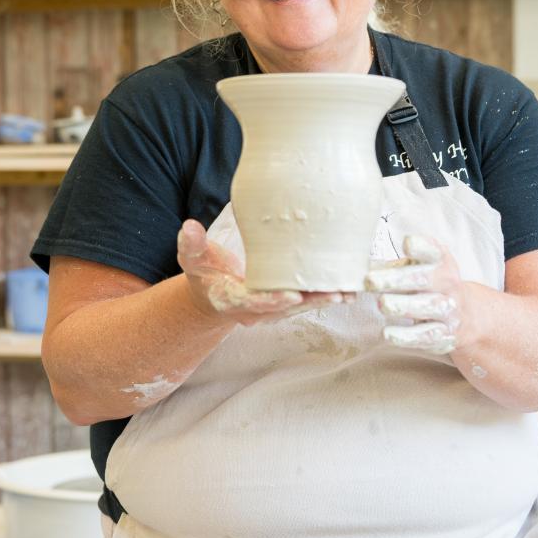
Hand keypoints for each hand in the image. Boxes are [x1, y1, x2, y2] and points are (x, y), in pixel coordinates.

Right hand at [177, 219, 345, 324]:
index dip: (273, 299)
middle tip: (334, 294)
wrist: (212, 295)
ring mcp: (270, 311)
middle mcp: (254, 311)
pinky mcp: (283, 304)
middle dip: (309, 302)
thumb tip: (189, 226)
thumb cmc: (204, 274)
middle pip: (284, 309)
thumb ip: (190, 243)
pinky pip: (305, 301)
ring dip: (323, 301)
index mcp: (231, 300)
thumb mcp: (191, 259)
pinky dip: (325, 296)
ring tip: (348, 292)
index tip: (291, 295)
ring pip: (299, 308)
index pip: (253, 302)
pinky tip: (348, 289)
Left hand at [364, 235, 465, 354]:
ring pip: (429, 307)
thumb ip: (393, 267)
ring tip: (383, 304)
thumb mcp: (417, 270)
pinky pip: (427, 336)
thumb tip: (357, 266)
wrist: (465, 316)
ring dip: (404, 306)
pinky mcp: (445, 334)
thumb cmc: (428, 286)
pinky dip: (407, 336)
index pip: (435, 251)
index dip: (422, 247)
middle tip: (371, 281)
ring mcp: (449, 310)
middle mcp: (448, 284)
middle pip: (425, 280)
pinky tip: (388, 333)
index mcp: (441, 262)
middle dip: (397, 280)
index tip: (406, 243)